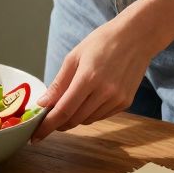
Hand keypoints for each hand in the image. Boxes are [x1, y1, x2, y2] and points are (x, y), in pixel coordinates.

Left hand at [32, 18, 159, 141]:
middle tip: (49, 118)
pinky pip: (101, 116)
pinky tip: (88, 100)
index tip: (36, 135)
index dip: (47, 126)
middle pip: (74, 119)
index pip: (63, 111)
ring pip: (87, 120)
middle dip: (58, 123)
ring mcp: (117, 99)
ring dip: (74, 118)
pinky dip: (89, 113)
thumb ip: (58, 84)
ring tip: (70, 103)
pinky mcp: (125, 103)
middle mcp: (105, 92)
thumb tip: (43, 104)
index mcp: (88, 78)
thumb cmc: (103, 42)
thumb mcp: (74, 57)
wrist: (137, 37)